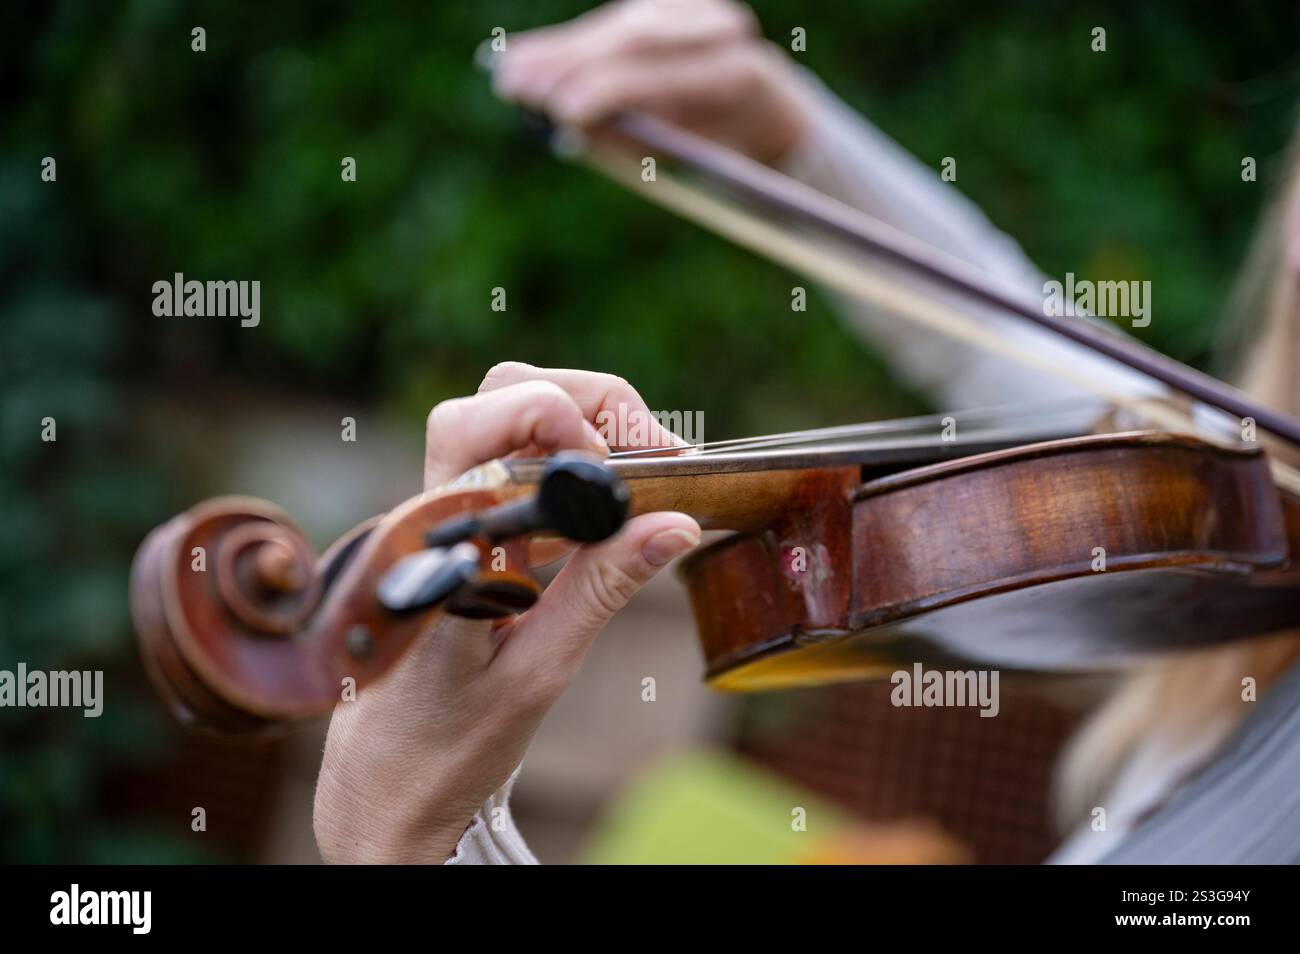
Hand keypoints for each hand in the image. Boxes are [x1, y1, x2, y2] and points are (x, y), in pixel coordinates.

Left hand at [313, 364, 700, 862]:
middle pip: (497, 393)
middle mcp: (431, 514)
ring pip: (500, 412)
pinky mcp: (456, 528)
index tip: (628, 472)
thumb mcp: (540, 671)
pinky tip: (605, 497)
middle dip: (584, 401)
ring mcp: (440, 516)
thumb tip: (675, 525)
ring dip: (577, 421)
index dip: (564, 425)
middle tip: (650, 455)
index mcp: (443, 545)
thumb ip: (602, 588)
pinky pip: (509, 458)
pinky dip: (566, 455)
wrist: (384, 782)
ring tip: (637, 471)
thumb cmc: (448, 739)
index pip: (488, 429)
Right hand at [493, 0, 808, 164]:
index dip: (607, 90)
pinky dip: (569, 44)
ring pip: (616, 27)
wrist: (766, 113)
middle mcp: (719, 28)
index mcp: (737, 73)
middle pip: (633, 38)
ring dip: (557, 52)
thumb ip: (635, 142)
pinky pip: (611, 26)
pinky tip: (525, 55)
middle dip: (569, 64)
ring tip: (509, 73)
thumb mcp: (688, 160)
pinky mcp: (671, 4)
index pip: (664, 72)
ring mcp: (695, 10)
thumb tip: (570, 126)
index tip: (561, 112)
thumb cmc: (726, 153)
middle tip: (517, 86)